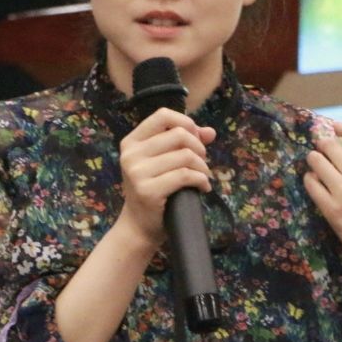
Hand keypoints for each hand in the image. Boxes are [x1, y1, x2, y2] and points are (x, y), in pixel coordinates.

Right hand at [116, 106, 217, 244]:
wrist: (139, 225)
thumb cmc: (153, 190)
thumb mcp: (163, 162)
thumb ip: (184, 143)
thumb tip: (210, 132)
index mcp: (131, 142)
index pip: (163, 115)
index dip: (186, 123)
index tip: (196, 139)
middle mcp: (131, 155)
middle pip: (179, 135)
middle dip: (199, 148)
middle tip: (201, 163)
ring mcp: (137, 173)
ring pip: (185, 156)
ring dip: (203, 167)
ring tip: (203, 177)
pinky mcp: (148, 191)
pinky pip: (186, 176)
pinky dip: (202, 180)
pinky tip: (203, 187)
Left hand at [304, 121, 341, 280]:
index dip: (341, 127)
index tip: (335, 128)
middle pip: (330, 145)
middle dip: (324, 143)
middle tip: (323, 148)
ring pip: (316, 161)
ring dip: (315, 158)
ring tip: (317, 163)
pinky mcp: (330, 209)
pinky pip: (311, 185)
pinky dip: (310, 179)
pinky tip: (314, 181)